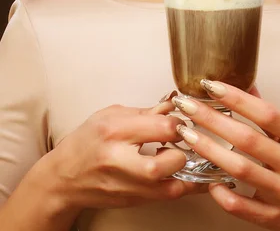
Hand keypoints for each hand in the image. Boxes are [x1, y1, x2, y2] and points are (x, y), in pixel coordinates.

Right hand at [43, 96, 206, 213]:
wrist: (64, 178)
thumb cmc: (86, 142)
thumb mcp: (110, 115)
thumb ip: (145, 112)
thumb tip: (174, 106)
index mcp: (115, 131)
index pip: (162, 127)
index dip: (179, 122)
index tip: (181, 119)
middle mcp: (120, 161)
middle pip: (166, 163)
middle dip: (183, 150)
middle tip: (183, 142)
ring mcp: (127, 185)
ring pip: (171, 186)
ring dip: (186, 171)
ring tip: (184, 157)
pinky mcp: (133, 201)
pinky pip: (167, 196)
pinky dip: (181, 184)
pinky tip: (185, 173)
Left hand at [172, 81, 279, 230]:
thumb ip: (274, 116)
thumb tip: (247, 86)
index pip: (267, 114)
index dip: (237, 98)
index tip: (212, 86)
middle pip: (247, 139)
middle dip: (212, 120)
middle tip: (187, 106)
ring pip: (240, 170)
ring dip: (209, 150)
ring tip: (188, 134)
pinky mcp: (276, 220)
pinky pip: (242, 206)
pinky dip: (223, 193)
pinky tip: (208, 180)